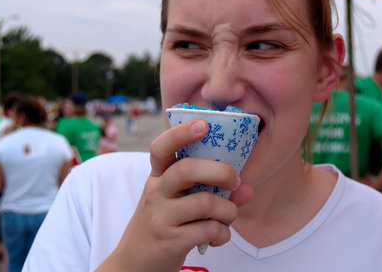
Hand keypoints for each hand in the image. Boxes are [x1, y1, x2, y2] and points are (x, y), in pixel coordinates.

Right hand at [97, 119, 251, 271]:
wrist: (134, 263)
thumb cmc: (164, 224)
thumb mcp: (178, 202)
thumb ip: (212, 190)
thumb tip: (247, 189)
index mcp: (158, 176)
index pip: (161, 147)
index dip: (181, 133)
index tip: (204, 124)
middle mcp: (156, 192)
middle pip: (188, 169)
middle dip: (220, 172)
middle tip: (235, 181)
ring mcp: (160, 216)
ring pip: (205, 202)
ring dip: (228, 210)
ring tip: (229, 216)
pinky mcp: (169, 240)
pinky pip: (209, 230)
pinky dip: (223, 233)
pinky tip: (219, 236)